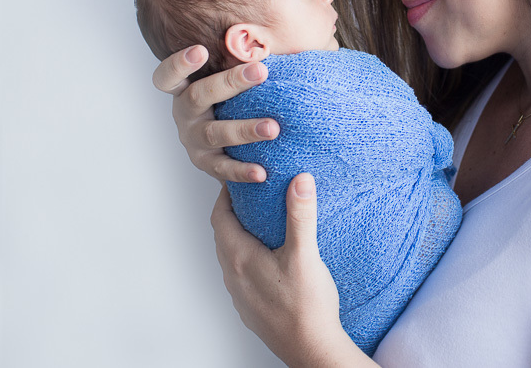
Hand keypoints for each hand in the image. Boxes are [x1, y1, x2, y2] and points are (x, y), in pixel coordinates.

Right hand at [151, 45, 277, 182]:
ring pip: (216, 133)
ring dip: (245, 129)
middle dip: (230, 82)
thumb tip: (291, 25)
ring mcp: (194, 140)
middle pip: (199, 96)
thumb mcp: (234, 77)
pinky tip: (262, 171)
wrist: (232, 142)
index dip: (179, 64)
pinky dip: (242, 170)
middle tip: (260, 71)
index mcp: (185, 89)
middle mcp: (185, 114)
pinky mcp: (208, 164)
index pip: (168, 76)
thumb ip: (250, 55)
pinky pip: (224, 168)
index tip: (201, 50)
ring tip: (273, 127)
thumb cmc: (237, 96)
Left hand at [211, 174, 372, 366]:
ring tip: (263, 225)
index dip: (226, 196)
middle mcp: (233, 276)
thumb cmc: (306, 306)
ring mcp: (240, 295)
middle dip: (234, 214)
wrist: (311, 350)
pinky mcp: (250, 308)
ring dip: (240, 237)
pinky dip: (249, 259)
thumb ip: (300, 215)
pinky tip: (271, 260)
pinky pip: (241, 275)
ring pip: (231, 256)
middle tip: (253, 198)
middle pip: (223, 235)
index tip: (239, 182)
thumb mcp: (305, 254)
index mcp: (240, 258)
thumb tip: (300, 181)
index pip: (220, 217)